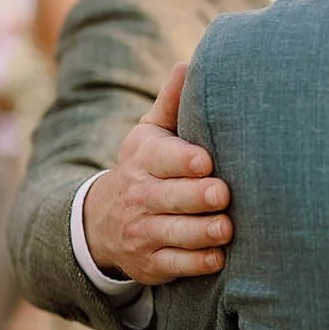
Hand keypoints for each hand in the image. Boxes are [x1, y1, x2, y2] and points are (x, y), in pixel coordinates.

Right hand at [81, 63, 234, 285]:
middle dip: (196, 197)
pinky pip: (175, 265)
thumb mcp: (149, 135)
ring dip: (202, 232)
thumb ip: (170, 104)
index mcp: (143, 159)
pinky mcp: (151, 262)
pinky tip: (218, 256)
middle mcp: (140, 196)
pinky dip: (197, 263)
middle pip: (169, 197)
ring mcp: (143, 231)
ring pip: (174, 233)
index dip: (183, 160)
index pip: (161, 158)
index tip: (206, 161)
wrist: (101, 221)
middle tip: (222, 194)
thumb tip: (188, 64)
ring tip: (226, 227)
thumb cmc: (145, 169)